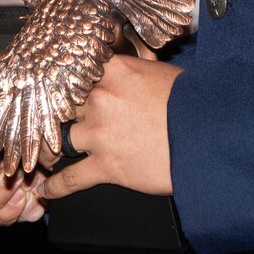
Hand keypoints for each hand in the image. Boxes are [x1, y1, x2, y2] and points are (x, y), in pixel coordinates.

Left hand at [39, 55, 179, 198]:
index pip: (73, 69)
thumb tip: (131, 63)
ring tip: (45, 156)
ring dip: (50, 151)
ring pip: (58, 141)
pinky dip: (56, 187)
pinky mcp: (107, 166)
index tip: (52, 85)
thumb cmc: (191, 103)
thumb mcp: (160, 73)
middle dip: (54, 116)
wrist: (208, 137)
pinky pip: (70, 179)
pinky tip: (47, 190)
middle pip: (60, 104)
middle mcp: (101, 99)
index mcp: (114, 72)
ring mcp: (101, 134)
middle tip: (47, 123)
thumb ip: (133, 69)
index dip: (61, 79)